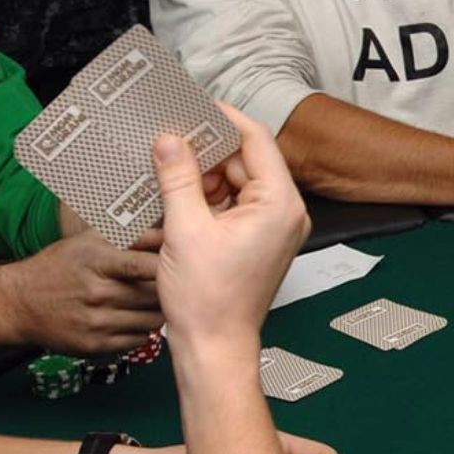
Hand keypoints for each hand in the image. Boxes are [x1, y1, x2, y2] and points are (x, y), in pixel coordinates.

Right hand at [1, 230, 162, 354]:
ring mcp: (96, 322)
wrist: (21, 303)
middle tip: (175, 285)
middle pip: (152, 295)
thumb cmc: (61, 264)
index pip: (143, 266)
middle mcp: (96, 293)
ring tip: (155, 301)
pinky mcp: (95, 345)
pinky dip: (143, 329)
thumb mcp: (89, 241)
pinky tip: (136, 317)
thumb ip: (132, 237)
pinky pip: (137, 340)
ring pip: (150, 321)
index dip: (167, 267)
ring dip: (158, 311)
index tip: (181, 265)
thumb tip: (168, 232)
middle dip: (168, 290)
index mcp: (97, 261)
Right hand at [153, 104, 309, 355]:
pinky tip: (177, 196)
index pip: (257, 139)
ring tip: (168, 171)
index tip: (194, 106)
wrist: (214, 347)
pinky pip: (233, 203)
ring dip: (203, 176)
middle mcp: (285, 212)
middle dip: (207, 151)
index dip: (224, 118)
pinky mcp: (258, 239)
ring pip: (237, 181)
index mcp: (279, 204)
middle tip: (170, 140)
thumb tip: (170, 140)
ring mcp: (273, 227)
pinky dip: (207, 197)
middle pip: (246, 159)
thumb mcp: (185, 229)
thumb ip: (178, 178)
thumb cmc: (209, 302)